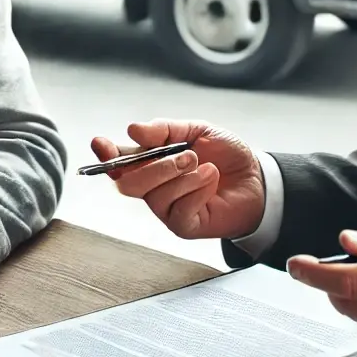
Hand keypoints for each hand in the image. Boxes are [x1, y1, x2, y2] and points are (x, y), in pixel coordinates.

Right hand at [88, 120, 264, 239]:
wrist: (257, 177)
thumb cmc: (225, 155)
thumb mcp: (197, 130)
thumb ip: (165, 129)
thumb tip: (133, 130)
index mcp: (150, 162)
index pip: (118, 162)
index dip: (105, 155)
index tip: (100, 143)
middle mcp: (153, 188)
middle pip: (128, 184)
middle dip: (156, 167)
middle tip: (188, 156)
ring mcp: (166, 209)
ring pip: (154, 197)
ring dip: (183, 177)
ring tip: (207, 167)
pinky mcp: (184, 226)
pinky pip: (178, 211)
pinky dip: (197, 191)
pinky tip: (211, 182)